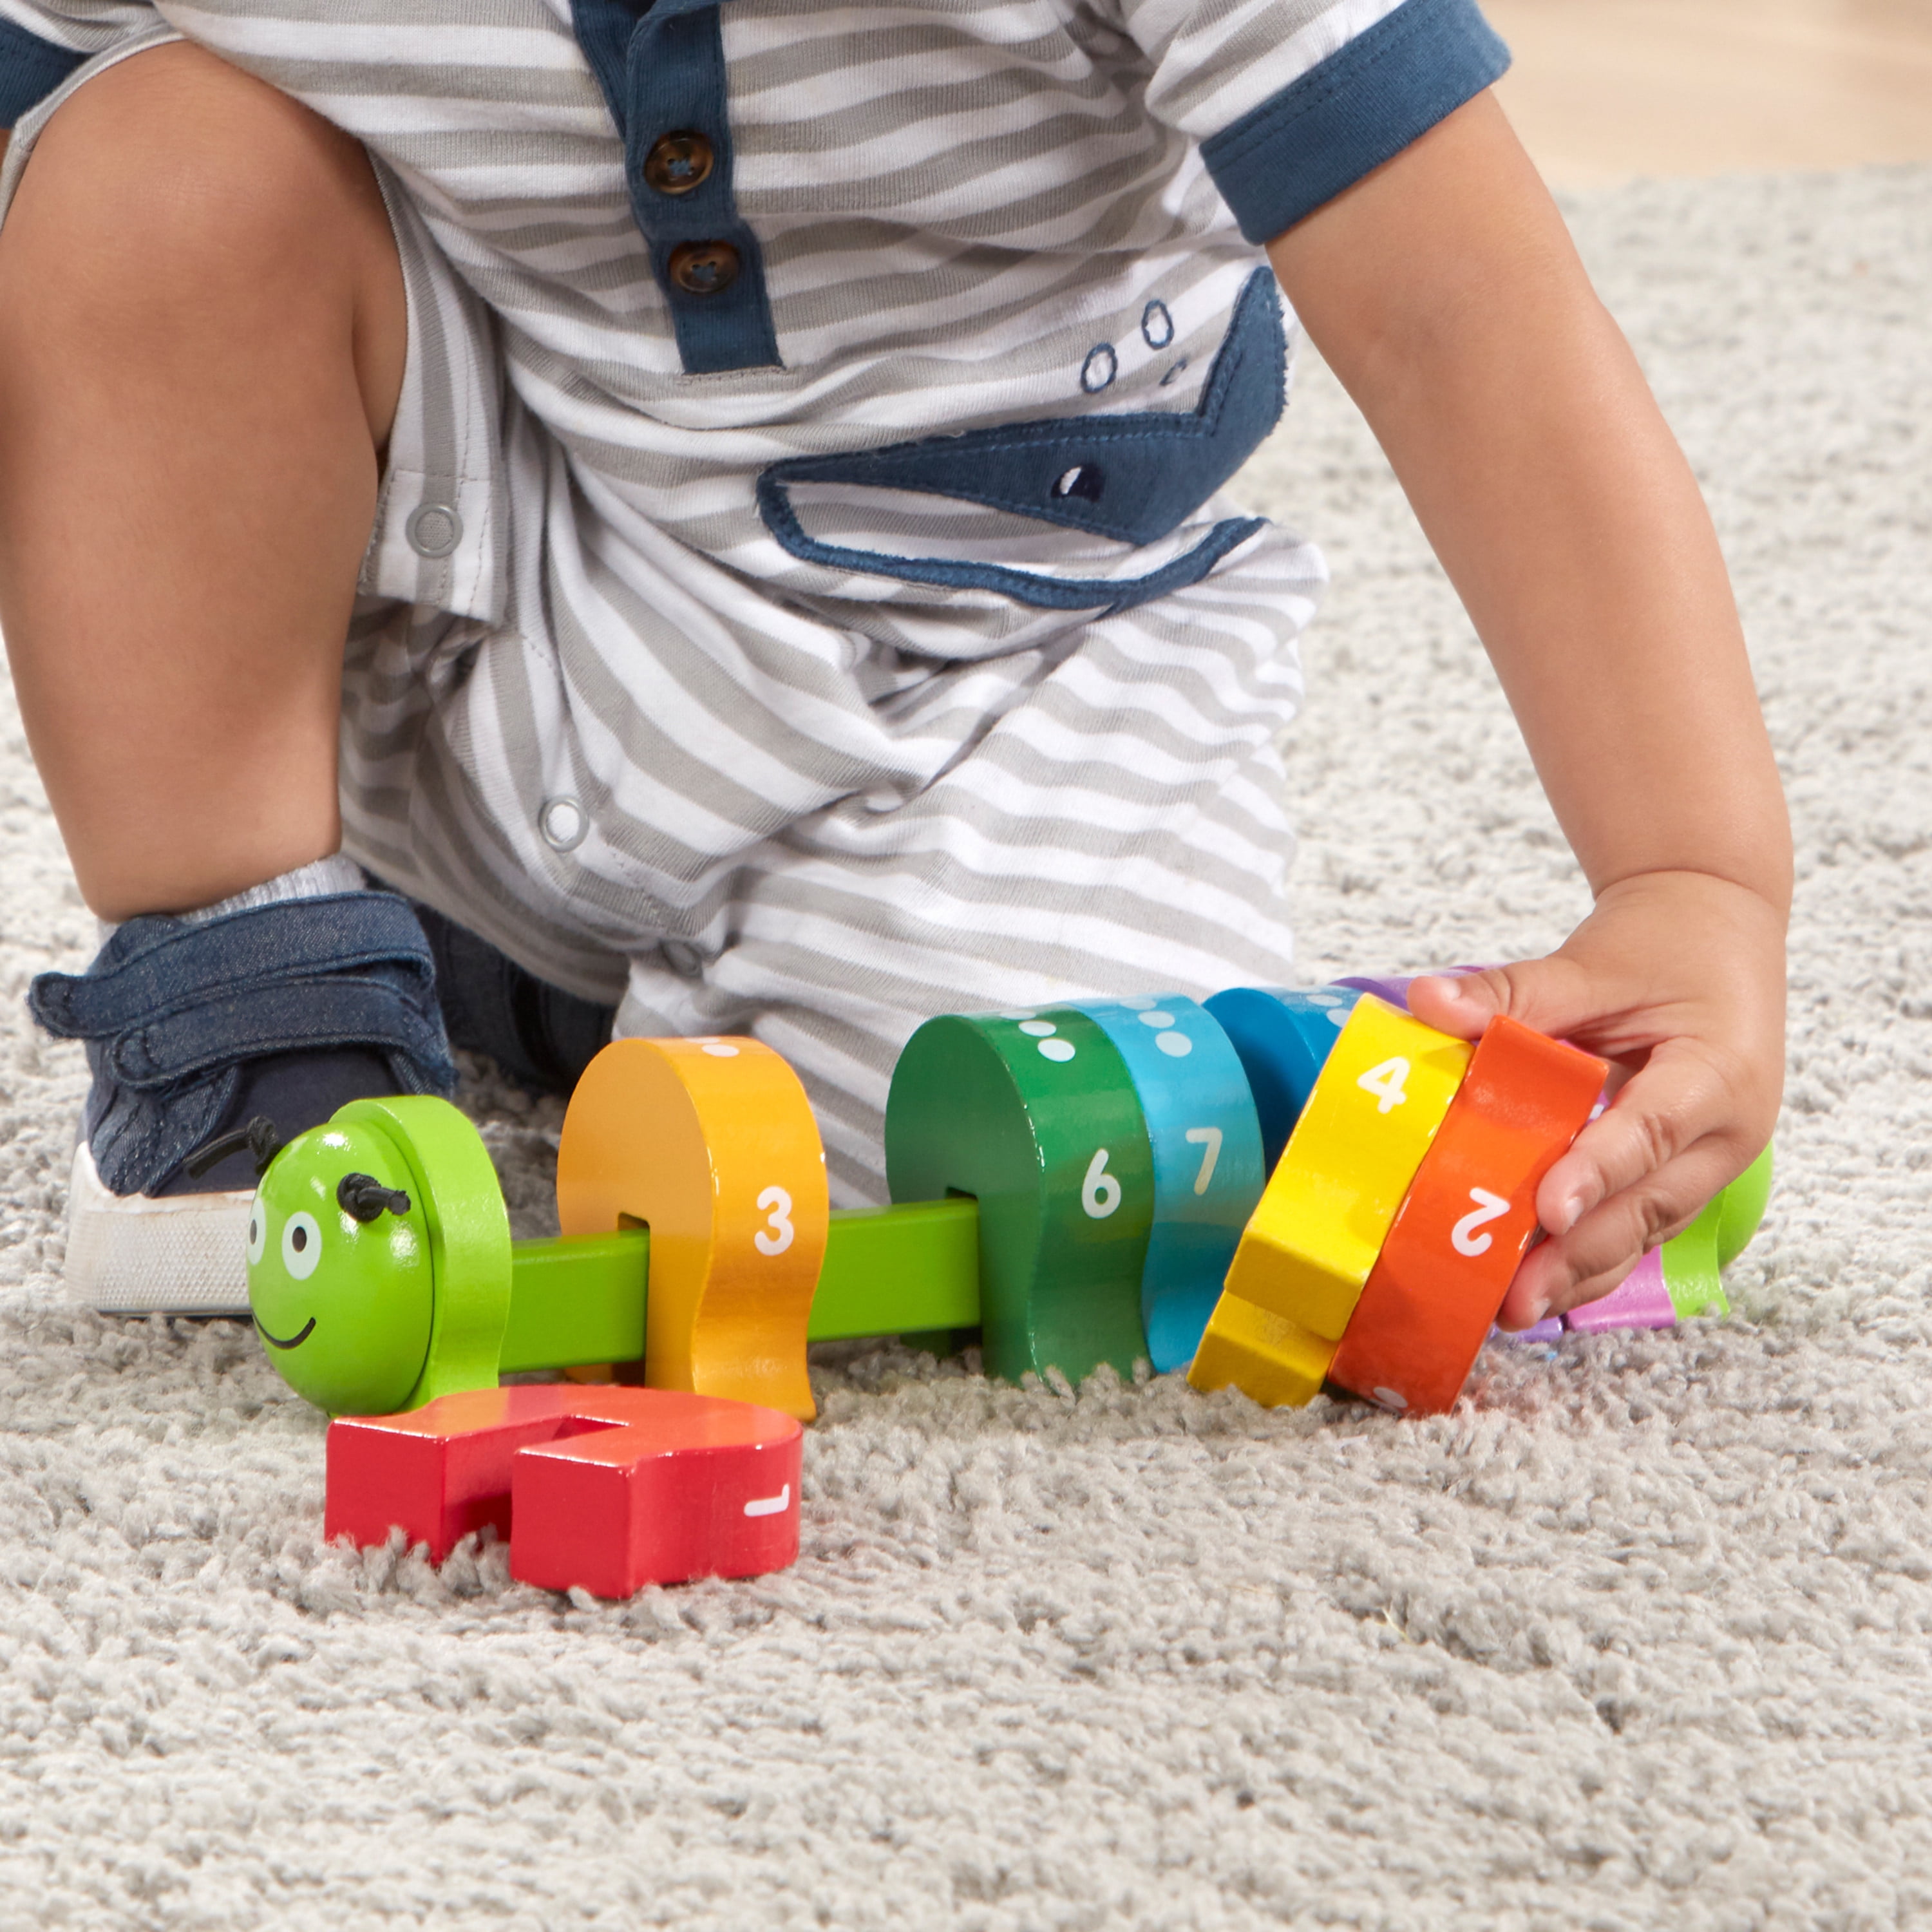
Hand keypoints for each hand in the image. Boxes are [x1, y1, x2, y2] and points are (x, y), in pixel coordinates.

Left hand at [1405, 869, 1785, 1327]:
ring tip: (1512, 1310)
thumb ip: (1512, 992)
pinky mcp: (1683, 1177)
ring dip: (1581, 1273)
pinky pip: (1636, 1226)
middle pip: (1651, 1203)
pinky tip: (1534, 1287)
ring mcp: (1711, 1163)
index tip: (1547, 1210)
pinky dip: (1588, 1258)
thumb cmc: (1660, 947)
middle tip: (1513, 1298)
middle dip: (1580, 1256)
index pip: (1654, 1129)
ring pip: (1646, 1231)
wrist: (1715, 934)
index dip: (1599, 1172)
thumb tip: (1427, 1002)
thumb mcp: (1590, 962)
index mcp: (1718, 1070)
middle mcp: (1727, 1132)